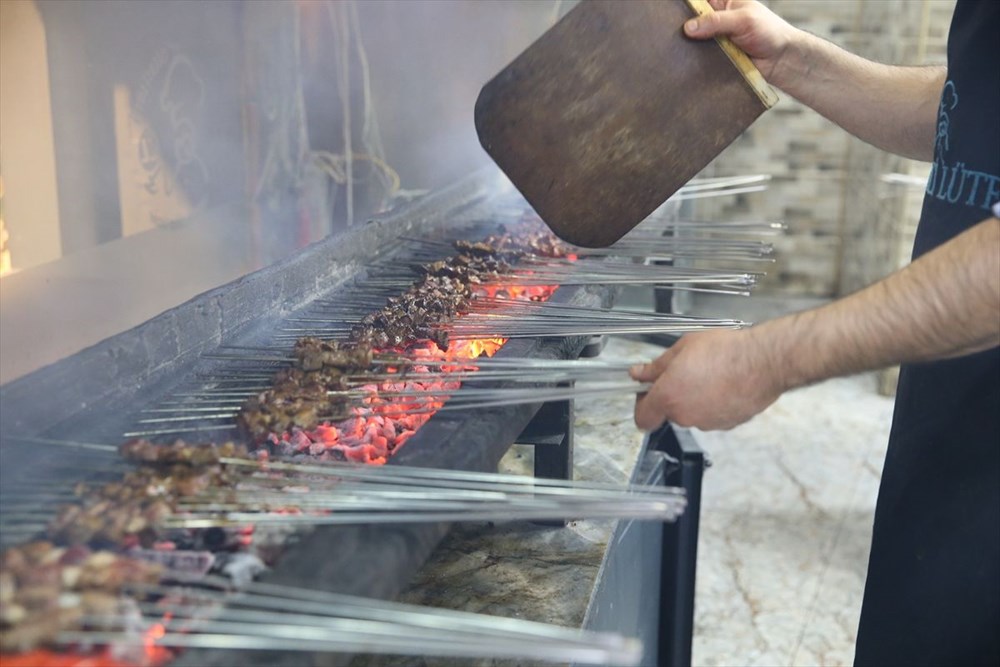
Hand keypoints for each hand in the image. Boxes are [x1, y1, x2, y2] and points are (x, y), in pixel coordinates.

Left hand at [630, 328, 783, 431]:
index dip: (642, 404)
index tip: (647, 392)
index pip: (642, 417)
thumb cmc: (727, 352)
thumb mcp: (683, 348)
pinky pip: (713, 415)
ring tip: (710, 374)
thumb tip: (640, 374)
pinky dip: (714, 403)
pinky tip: (724, 384)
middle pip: (670, 412)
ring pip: (693, 413)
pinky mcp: (728, 424)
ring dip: (696, 398)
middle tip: (685, 372)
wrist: (764, 362)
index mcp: (669, 396)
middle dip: (674, 394)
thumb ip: (657, 366)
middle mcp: (686, 415)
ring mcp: (708, 423)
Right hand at [684, 0, 800, 85]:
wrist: (780, 61)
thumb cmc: (769, 32)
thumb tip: (688, 27)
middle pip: (692, 21)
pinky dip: (695, 62)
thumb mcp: (743, 20)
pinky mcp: (715, 58)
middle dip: (683, 27)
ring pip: (693, 42)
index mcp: (723, 3)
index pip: (699, 1)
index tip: (673, 13)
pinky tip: (686, 63)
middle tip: (671, 34)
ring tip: (675, 49)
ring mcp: (715, 40)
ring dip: (688, 47)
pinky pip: (700, 59)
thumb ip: (716, 21)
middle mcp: (716, 20)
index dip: (686, 6)